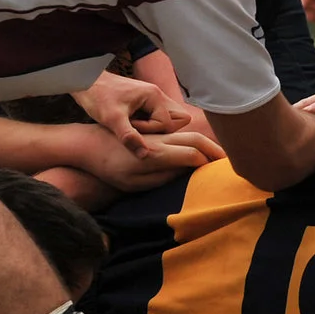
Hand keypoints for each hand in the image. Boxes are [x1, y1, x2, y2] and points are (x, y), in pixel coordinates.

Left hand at [75, 71, 192, 145]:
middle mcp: (157, 95)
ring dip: (155, 128)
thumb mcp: (111, 118)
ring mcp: (152, 98)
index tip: (131, 127)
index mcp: (154, 96)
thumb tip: (144, 155)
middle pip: (179, 119)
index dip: (151, 131)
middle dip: (162, 130)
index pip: (169, 123)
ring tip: (134, 127)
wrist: (84, 82)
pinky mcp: (145, 103)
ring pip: (169, 119)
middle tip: (139, 130)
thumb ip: (129, 136)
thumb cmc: (97, 96)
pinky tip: (131, 125)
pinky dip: (149, 125)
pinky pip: (158, 117)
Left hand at [78, 125, 224, 191]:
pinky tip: (199, 149)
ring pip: (189, 133)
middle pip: (195, 139)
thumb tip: (184, 173)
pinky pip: (179, 134)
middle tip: (227, 163)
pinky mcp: (153, 132)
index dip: (207, 163)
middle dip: (213, 150)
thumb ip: (160, 177)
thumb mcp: (132, 181)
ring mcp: (157, 132)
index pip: (191, 154)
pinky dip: (195, 141)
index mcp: (156, 151)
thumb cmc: (107, 167)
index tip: (218, 174)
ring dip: (207, 144)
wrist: (87, 143)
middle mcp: (160, 137)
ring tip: (219, 156)